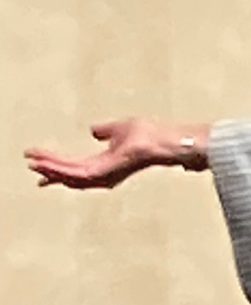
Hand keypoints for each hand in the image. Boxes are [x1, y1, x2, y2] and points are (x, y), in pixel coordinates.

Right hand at [24, 119, 205, 189]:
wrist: (167, 140)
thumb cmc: (152, 134)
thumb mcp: (120, 128)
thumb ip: (105, 131)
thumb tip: (93, 130)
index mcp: (106, 163)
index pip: (75, 166)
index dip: (55, 163)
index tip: (36, 160)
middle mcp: (105, 173)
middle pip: (70, 173)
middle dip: (48, 168)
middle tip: (29, 162)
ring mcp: (106, 174)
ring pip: (71, 175)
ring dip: (52, 169)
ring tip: (34, 162)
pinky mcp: (108, 171)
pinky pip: (79, 173)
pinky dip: (63, 169)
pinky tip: (49, 165)